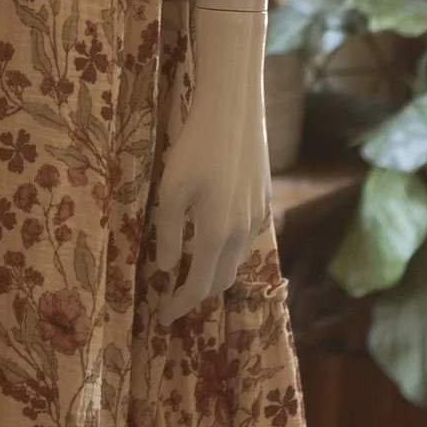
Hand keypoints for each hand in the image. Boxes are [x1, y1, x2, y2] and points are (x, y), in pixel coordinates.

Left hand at [151, 0, 273, 323]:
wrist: (234, 108)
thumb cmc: (195, 147)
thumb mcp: (170, 191)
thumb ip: (170, 235)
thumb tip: (168, 268)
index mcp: (218, 234)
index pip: (199, 285)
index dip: (180, 305)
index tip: (163, 318)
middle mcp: (243, 232)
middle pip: (222, 279)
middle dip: (198, 296)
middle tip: (174, 302)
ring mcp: (258, 215)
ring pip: (237, 259)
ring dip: (214, 274)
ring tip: (192, 276)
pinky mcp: (264, 198)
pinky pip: (247, 239)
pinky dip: (230, 252)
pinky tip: (217, 242)